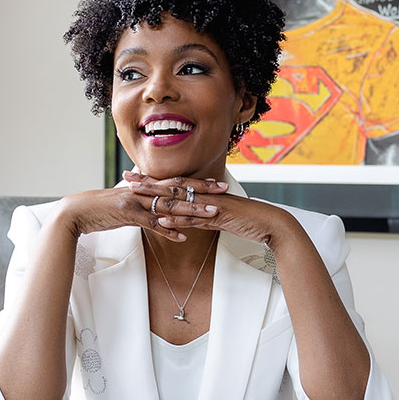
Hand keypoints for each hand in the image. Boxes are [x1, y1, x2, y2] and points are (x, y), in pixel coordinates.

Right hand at [56, 175, 229, 242]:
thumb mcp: (122, 203)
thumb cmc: (98, 209)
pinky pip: (152, 223)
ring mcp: (136, 201)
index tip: (215, 183)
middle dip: (202, 190)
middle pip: (177, 188)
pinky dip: (168, 230)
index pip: (174, 181)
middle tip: (224, 191)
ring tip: (213, 213)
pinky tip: (183, 236)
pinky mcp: (128, 215)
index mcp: (143, 186)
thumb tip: (152, 207)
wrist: (76, 212)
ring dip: (192, 209)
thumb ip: (139, 203)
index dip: (196, 182)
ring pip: (169, 204)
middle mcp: (142, 190)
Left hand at [124, 172, 291, 245]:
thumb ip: (206, 216)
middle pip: (172, 186)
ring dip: (156, 197)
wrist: (272, 223)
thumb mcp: (222, 218)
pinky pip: (195, 218)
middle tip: (127, 176)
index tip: (136, 176)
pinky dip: (177, 219)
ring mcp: (212, 205)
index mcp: (206, 194)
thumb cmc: (250, 221)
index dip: (155, 180)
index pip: (175, 184)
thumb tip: (191, 218)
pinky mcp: (219, 217)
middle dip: (148, 182)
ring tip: (135, 194)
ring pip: (179, 199)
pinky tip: (161, 219)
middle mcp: (206, 195)